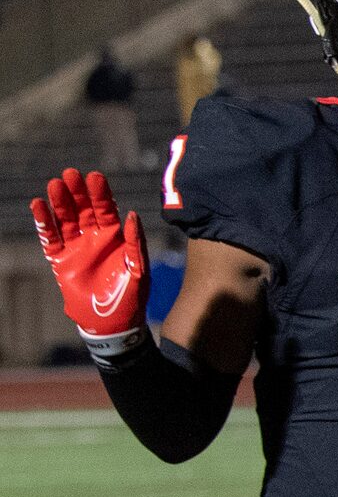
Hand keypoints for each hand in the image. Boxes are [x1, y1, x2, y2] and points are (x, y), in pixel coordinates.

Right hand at [30, 169, 147, 351]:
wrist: (111, 322)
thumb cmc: (131, 297)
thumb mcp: (139, 269)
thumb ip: (135, 243)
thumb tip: (133, 215)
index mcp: (115, 238)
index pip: (106, 209)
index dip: (100, 193)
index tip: (94, 176)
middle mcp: (94, 238)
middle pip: (83, 209)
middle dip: (78, 192)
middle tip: (71, 174)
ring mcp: (76, 247)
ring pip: (65, 219)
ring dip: (59, 202)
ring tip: (54, 185)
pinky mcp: (60, 259)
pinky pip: (49, 237)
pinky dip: (43, 222)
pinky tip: (38, 205)